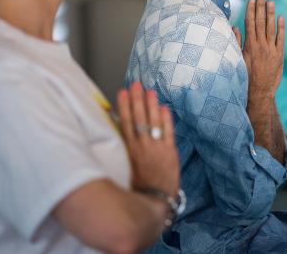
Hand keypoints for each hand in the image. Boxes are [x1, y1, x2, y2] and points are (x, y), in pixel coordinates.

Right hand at [117, 82, 178, 197]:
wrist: (154, 201)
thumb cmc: (136, 187)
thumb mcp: (123, 167)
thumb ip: (122, 150)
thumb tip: (117, 132)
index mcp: (128, 150)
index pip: (125, 122)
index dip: (124, 105)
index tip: (122, 91)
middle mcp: (142, 146)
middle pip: (138, 117)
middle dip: (137, 99)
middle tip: (136, 83)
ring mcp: (156, 148)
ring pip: (153, 121)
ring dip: (151, 105)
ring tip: (149, 90)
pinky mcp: (170, 152)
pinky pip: (168, 132)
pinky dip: (166, 119)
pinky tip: (164, 107)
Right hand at [233, 0, 284, 105]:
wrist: (258, 93)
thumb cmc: (245, 77)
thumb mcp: (237, 60)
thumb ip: (237, 43)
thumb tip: (234, 27)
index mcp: (249, 46)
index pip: (250, 24)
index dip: (251, 11)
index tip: (252, 0)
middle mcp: (261, 46)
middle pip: (261, 23)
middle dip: (261, 8)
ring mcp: (271, 50)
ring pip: (271, 28)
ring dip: (271, 14)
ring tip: (271, 2)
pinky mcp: (279, 56)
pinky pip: (281, 39)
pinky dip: (281, 28)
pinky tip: (281, 18)